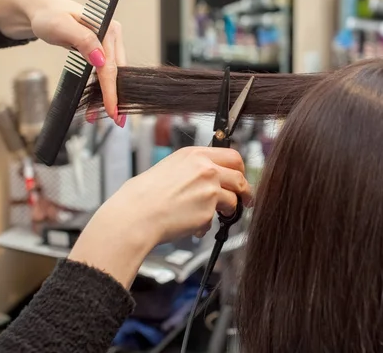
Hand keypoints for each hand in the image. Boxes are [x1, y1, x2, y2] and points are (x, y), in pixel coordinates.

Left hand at [0, 0, 124, 126]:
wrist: (40, 10)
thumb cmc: (48, 15)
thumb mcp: (61, 26)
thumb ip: (83, 40)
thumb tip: (101, 59)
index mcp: (109, 28)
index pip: (111, 66)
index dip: (111, 90)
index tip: (112, 110)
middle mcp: (113, 35)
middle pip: (116, 72)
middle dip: (114, 98)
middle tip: (115, 120)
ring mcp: (108, 43)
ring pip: (112, 75)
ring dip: (107, 95)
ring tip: (99, 114)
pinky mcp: (101, 50)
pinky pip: (104, 72)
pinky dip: (101, 88)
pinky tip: (96, 101)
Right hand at [68, 147, 251, 287]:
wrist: (136, 214)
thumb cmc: (145, 196)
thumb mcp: (169, 169)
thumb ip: (192, 171)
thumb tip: (206, 179)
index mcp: (194, 155)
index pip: (231, 155)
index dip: (238, 168)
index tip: (239, 177)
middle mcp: (205, 168)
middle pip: (240, 175)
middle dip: (245, 189)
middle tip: (245, 198)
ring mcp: (209, 187)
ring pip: (234, 197)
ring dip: (229, 209)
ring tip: (219, 216)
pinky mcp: (209, 208)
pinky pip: (218, 217)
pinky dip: (209, 224)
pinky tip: (195, 227)